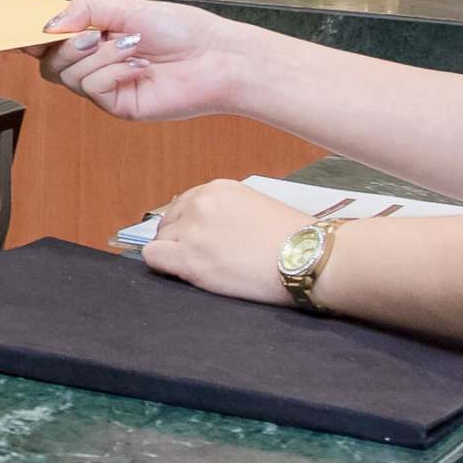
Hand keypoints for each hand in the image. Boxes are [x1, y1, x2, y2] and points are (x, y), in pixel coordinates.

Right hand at [38, 0, 258, 121]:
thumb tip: (48, 26)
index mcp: (96, 36)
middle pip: (50, 63)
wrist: (217, 57)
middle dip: (67, 46)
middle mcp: (96, 63)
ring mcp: (106, 86)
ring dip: (98, 56)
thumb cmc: (182, 30)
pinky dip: (111, 72)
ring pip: (69, 76)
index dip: (31, 37)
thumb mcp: (128, 7)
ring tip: (131, 45)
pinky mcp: (119, 105)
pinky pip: (93, 89)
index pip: (51, 40)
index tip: (21, 32)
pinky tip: (138, 65)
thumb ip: (85, 10)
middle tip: (94, 35)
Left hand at [139, 180, 308, 302]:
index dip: (188, 225)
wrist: (309, 258)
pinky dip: (164, 266)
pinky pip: (153, 258)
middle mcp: (200, 203)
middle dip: (180, 240)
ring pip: (160, 241)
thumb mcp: (256, 207)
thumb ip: (226, 212)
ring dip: (175, 255)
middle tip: (203, 259)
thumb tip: (207, 228)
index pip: (183, 205)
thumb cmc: (295, 239)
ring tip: (203, 269)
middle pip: (168, 223)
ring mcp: (193, 231)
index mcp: (218, 188)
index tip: (200, 240)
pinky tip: (185, 274)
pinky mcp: (190, 259)